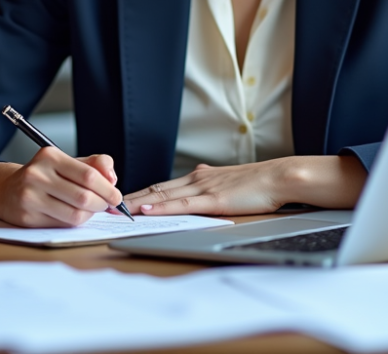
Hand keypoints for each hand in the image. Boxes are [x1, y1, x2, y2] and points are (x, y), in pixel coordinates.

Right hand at [0, 148, 122, 227]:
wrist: (6, 190)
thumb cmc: (44, 176)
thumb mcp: (67, 163)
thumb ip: (95, 165)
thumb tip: (112, 179)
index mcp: (50, 156)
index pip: (88, 175)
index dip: (107, 188)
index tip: (116, 196)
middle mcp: (37, 174)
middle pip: (84, 197)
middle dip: (101, 204)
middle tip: (106, 205)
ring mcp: (30, 197)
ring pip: (75, 214)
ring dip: (89, 215)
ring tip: (90, 210)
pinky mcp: (27, 217)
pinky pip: (62, 225)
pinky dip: (75, 222)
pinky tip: (73, 215)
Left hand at [123, 155, 366, 215]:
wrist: (280, 177)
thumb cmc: (260, 183)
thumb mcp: (230, 182)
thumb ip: (212, 185)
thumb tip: (198, 183)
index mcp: (201, 177)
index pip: (163, 185)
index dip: (142, 193)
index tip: (122, 199)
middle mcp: (197, 179)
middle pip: (156, 188)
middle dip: (131, 197)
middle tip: (107, 203)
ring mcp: (204, 188)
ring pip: (163, 195)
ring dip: (138, 202)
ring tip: (117, 209)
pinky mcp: (213, 200)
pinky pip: (182, 204)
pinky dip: (161, 207)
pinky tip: (147, 209)